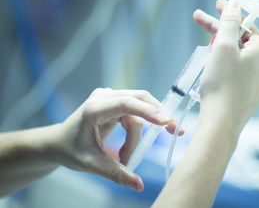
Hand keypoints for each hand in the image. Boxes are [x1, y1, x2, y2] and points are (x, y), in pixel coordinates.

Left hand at [54, 88, 181, 190]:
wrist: (57, 143)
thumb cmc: (71, 151)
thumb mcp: (92, 164)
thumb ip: (116, 173)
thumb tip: (139, 185)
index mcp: (94, 109)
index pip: (126, 104)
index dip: (148, 111)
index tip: (166, 121)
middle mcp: (104, 97)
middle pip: (139, 100)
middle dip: (157, 116)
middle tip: (175, 131)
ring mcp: (109, 96)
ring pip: (138, 112)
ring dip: (139, 136)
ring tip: (128, 158)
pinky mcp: (114, 101)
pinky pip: (135, 114)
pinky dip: (136, 132)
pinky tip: (127, 149)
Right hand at [193, 0, 258, 134]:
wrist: (221, 121)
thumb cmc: (222, 84)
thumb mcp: (223, 47)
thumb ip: (230, 22)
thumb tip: (235, 3)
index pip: (245, 24)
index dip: (228, 13)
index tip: (216, 4)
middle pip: (241, 39)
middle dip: (219, 29)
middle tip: (199, 20)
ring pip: (239, 55)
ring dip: (221, 46)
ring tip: (205, 45)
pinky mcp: (252, 91)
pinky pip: (240, 70)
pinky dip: (226, 63)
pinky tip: (214, 65)